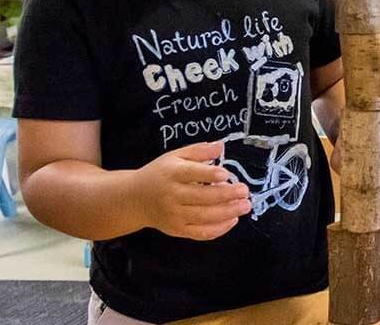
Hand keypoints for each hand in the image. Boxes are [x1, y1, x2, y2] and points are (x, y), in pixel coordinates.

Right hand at [134, 141, 251, 240]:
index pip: (191, 174)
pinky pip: (200, 233)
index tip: (226, 173)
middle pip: (202, 197)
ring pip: (204, 217)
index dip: (209, 174)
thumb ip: (199, 151)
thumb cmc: (160, 174)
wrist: (134, 199)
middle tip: (245, 191)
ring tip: (245, 206)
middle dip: (227, 195)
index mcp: (172, 174)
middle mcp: (172, 195)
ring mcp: (174, 215)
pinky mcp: (177, 229)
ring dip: (228, 212)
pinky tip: (233, 220)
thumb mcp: (176, 156)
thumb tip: (220, 146)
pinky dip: (219, 229)